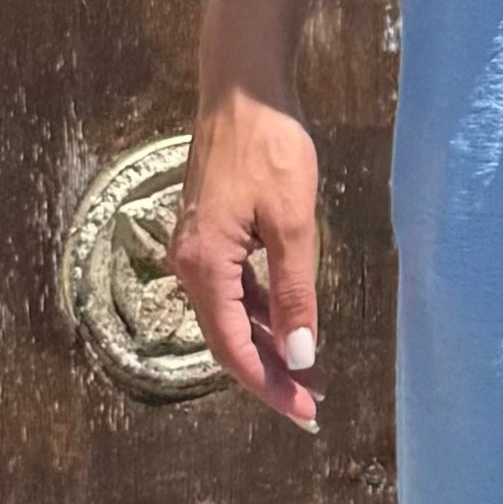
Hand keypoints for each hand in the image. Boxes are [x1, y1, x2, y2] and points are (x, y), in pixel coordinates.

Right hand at [171, 86, 323, 428]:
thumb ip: (296, 292)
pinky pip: (234, 289)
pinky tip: (291, 325)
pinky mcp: (210, 235)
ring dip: (270, 345)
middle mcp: (190, 264)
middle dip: (271, 374)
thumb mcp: (294, 224)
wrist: (242, 89)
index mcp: (205, 266)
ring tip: (311, 374)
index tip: (305, 414)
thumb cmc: (269, 147)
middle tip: (313, 405)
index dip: (269, 386)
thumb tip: (300, 355)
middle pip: (229, 339)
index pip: (234, 348)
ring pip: (232, 316)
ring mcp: (197, 249)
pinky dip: (262, 312)